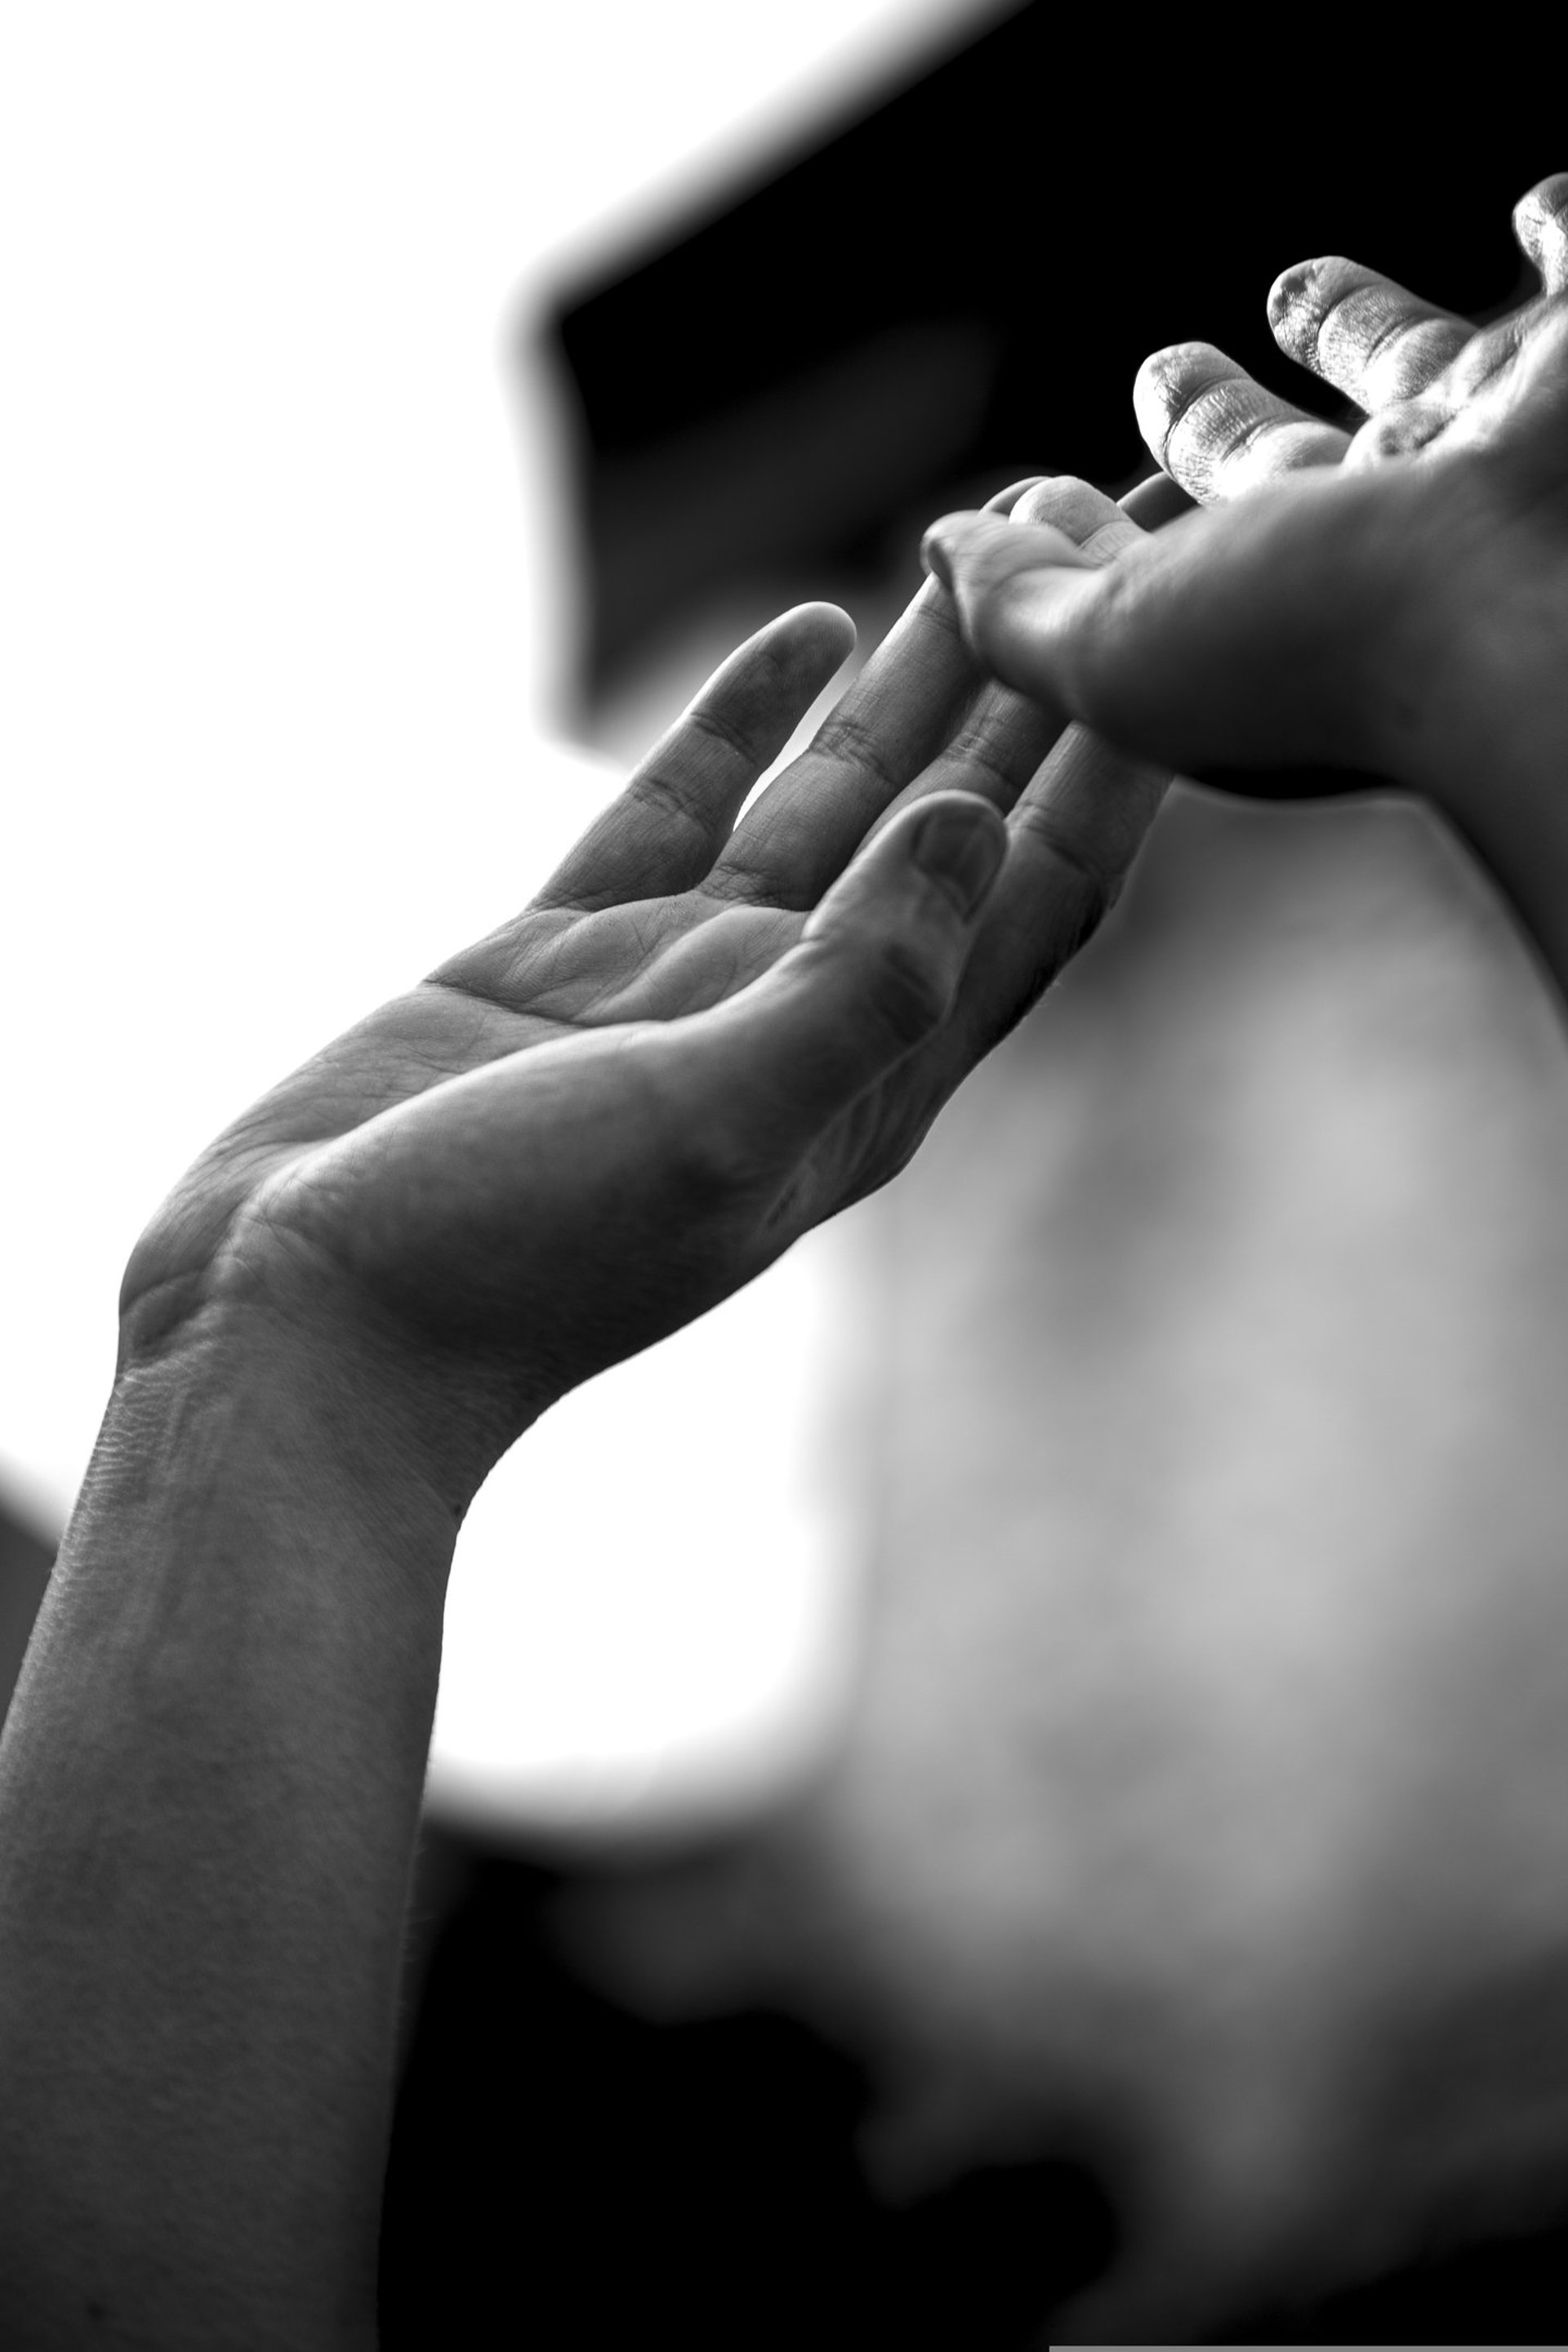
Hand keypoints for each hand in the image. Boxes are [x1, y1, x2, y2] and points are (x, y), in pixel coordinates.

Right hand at [122, 478, 1166, 1515]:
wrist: (302, 1330)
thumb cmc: (512, 1265)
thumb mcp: (717, 1129)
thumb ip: (862, 984)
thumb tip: (982, 819)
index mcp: (864, 1079)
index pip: (1036, 900)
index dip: (1114, 768)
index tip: (1180, 626)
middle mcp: (791, 1019)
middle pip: (952, 823)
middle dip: (1032, 688)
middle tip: (1103, 531)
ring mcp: (674, 980)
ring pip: (828, 794)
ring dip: (913, 679)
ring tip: (980, 543)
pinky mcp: (560, 954)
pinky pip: (683, 803)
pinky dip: (745, 713)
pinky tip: (808, 623)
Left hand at [922, 176, 1567, 993]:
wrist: (1553, 618)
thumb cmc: (1336, 646)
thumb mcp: (1122, 651)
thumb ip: (1020, 615)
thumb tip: (939, 553)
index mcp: (1276, 600)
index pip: (1160, 553)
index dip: (1095, 529)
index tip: (1033, 498)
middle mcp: (1393, 533)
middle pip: (1284, 463)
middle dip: (1216, 425)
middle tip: (1163, 375)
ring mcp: (1498, 447)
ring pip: (1416, 368)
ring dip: (1355, 325)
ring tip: (1295, 287)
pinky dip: (1553, 239)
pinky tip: (1535, 210)